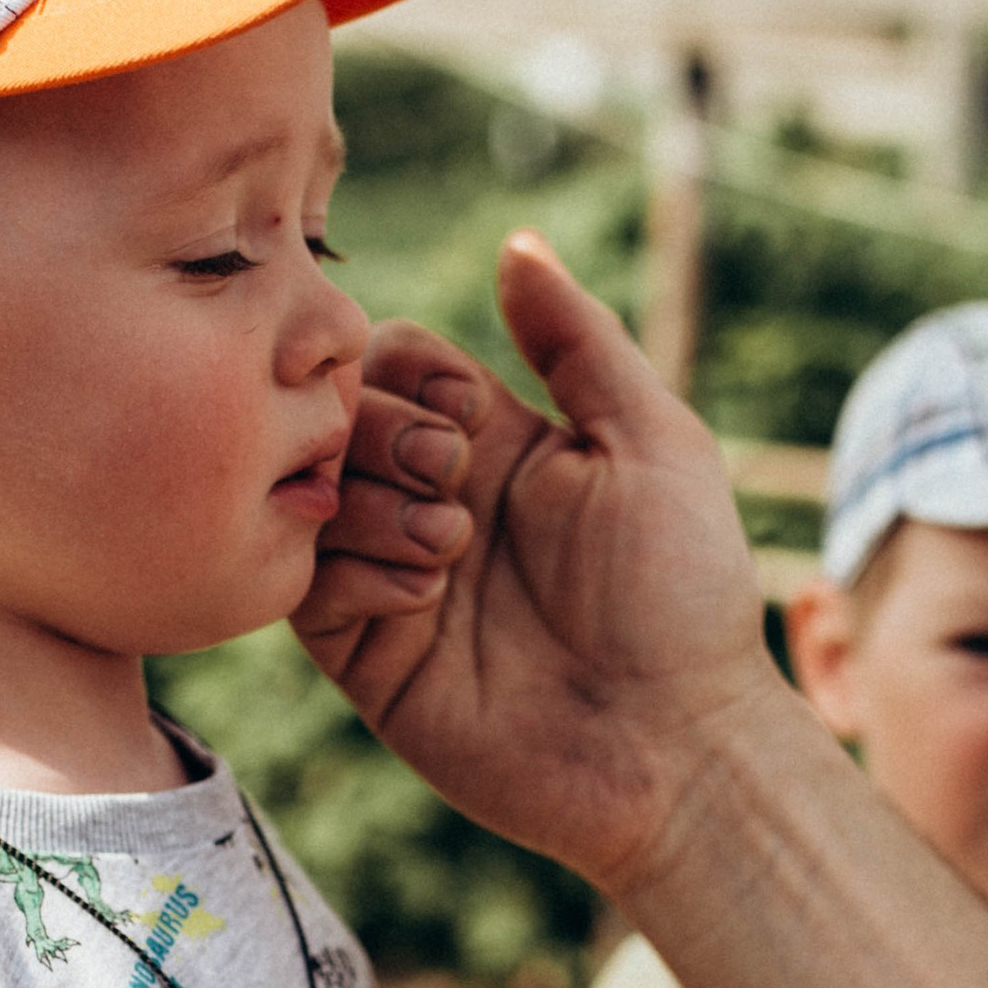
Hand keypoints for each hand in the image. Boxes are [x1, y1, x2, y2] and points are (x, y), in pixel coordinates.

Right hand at [293, 235, 778, 893]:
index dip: (410, 371)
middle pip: (338, 419)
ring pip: (313, 499)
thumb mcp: (651, 440)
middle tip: (453, 479)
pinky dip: (353, 574)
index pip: (395, 360)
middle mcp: (436, 504)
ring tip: (449, 551)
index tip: (469, 412)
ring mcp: (395, 582)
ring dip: (373, 506)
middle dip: (384, 432)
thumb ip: (577, 340)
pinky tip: (421, 596)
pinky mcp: (370, 659)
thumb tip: (516, 244)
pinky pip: (305, 591)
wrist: (675, 743)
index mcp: (499, 446)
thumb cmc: (682, 591)